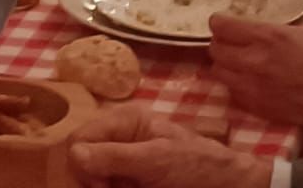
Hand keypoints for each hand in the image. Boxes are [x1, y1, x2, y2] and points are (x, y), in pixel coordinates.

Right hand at [68, 104, 269, 187]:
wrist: (228, 187)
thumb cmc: (196, 167)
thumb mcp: (156, 159)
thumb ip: (115, 156)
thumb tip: (74, 153)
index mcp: (124, 121)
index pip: (79, 138)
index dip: (83, 164)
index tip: (103, 185)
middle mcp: (118, 138)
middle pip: (80, 160)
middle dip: (93, 180)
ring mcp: (122, 163)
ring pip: (90, 179)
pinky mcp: (128, 180)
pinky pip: (106, 185)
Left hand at [209, 15, 302, 137]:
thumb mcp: (302, 32)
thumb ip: (274, 30)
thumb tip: (257, 28)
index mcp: (267, 36)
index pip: (223, 26)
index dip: (218, 22)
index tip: (221, 22)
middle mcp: (253, 60)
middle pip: (215, 49)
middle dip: (219, 44)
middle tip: (228, 43)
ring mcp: (252, 86)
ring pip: (218, 72)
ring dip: (224, 65)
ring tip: (235, 64)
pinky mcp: (256, 108)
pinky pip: (231, 93)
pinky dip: (234, 86)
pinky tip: (247, 83)